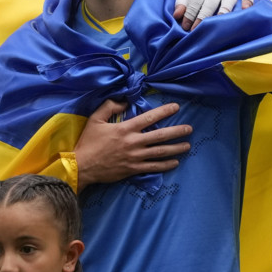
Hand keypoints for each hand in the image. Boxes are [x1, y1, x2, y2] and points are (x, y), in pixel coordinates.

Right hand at [73, 99, 191, 185]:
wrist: (82, 166)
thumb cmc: (88, 142)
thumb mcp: (95, 119)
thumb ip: (110, 107)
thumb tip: (124, 102)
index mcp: (125, 128)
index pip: (149, 117)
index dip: (164, 111)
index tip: (176, 107)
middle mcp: (133, 142)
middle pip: (160, 135)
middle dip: (177, 131)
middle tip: (189, 129)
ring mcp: (135, 157)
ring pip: (160, 152)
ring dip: (175, 149)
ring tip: (187, 145)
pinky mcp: (133, 169)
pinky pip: (153, 167)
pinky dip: (165, 165)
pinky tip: (175, 162)